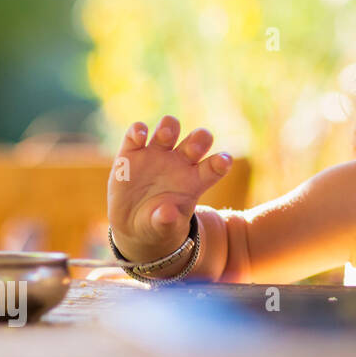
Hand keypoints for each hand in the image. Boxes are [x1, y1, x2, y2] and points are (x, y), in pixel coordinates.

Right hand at [106, 115, 232, 260]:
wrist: (132, 224)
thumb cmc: (158, 224)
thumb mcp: (163, 228)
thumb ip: (167, 222)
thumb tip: (167, 213)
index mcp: (196, 180)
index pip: (216, 166)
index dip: (221, 161)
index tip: (223, 161)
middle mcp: (180, 162)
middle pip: (198, 139)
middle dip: (198, 140)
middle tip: (192, 150)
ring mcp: (156, 155)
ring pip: (169, 127)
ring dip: (170, 127)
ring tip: (166, 137)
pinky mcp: (131, 154)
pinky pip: (137, 134)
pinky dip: (138, 130)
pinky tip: (139, 137)